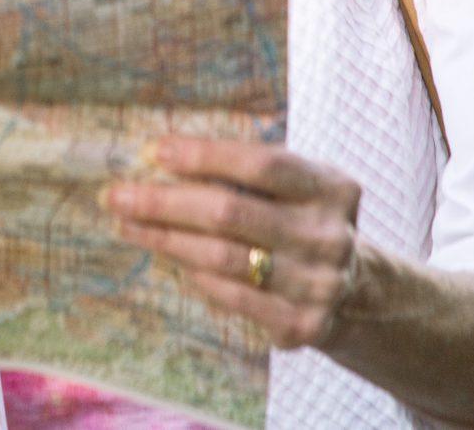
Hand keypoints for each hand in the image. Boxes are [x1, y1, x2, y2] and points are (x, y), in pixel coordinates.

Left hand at [104, 135, 363, 350]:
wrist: (357, 292)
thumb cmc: (301, 220)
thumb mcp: (296, 187)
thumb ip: (246, 170)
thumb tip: (161, 156)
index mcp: (332, 188)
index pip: (262, 164)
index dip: (206, 156)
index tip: (156, 150)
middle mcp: (330, 236)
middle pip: (231, 212)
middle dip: (165, 201)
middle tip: (116, 194)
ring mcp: (319, 284)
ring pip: (223, 257)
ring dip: (166, 238)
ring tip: (126, 224)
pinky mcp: (302, 324)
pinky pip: (231, 295)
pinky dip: (194, 273)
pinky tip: (166, 255)